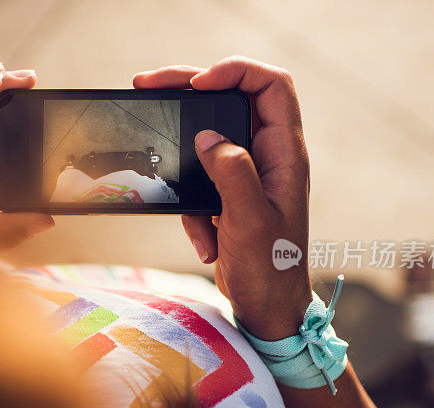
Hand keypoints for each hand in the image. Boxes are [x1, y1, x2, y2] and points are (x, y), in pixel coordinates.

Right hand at [134, 57, 310, 339]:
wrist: (267, 310)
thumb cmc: (270, 271)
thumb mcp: (250, 221)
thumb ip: (232, 172)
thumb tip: (208, 137)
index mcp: (285, 155)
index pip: (271, 86)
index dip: (235, 71)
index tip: (198, 83)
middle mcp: (269, 157)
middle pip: (231, 100)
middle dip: (190, 90)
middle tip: (148, 83)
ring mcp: (248, 175)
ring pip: (210, 139)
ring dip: (185, 155)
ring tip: (161, 155)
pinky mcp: (229, 195)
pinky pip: (201, 180)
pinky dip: (192, 206)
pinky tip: (205, 238)